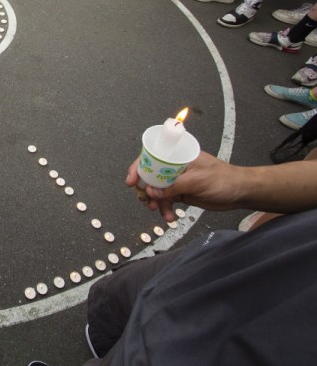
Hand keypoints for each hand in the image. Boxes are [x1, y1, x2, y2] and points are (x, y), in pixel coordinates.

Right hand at [126, 152, 241, 221]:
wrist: (239, 193)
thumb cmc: (223, 179)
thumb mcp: (197, 181)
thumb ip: (173, 186)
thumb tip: (152, 192)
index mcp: (177, 156)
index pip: (152, 157)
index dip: (138, 167)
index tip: (131, 181)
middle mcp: (174, 166)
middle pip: (150, 175)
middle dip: (145, 188)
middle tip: (146, 200)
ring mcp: (177, 180)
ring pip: (157, 190)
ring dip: (156, 202)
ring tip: (159, 210)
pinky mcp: (180, 192)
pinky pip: (166, 201)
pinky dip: (165, 209)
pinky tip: (169, 216)